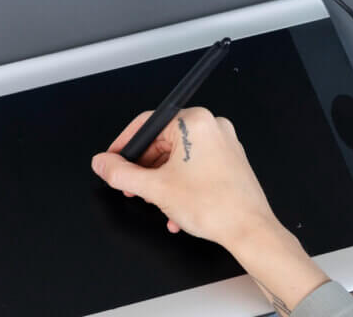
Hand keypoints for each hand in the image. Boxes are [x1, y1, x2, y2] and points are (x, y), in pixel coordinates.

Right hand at [92, 108, 327, 313]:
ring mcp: (223, 142)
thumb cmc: (214, 206)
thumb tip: (103, 163)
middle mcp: (211, 126)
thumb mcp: (155, 189)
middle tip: (132, 187)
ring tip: (155, 203)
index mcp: (194, 122)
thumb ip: (122, 173)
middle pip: (162, 141)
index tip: (112, 161)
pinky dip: (180, 183)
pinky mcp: (229, 159)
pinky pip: (194, 165)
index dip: (124, 146)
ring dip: (161, 181)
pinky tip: (174, 207)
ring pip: (177, 157)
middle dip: (144, 169)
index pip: (146, 125)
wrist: (249, 231)